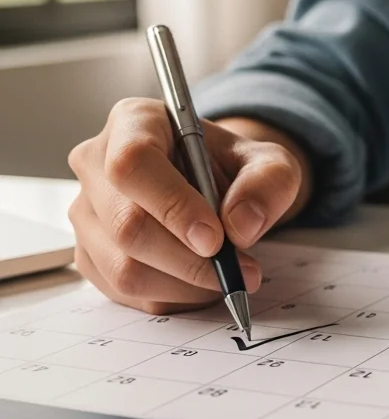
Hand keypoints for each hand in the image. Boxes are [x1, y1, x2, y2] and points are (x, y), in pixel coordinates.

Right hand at [68, 99, 311, 313]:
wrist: (218, 186)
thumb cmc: (235, 167)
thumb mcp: (270, 162)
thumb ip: (268, 183)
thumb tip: (241, 225)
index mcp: (134, 122)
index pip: (134, 163)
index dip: (173, 205)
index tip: (216, 238)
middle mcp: (96, 163)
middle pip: (127, 225)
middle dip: (190, 259)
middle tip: (238, 269)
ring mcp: (87, 213)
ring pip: (123, 267)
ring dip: (184, 284)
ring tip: (227, 276)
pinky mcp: (90, 254)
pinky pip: (124, 292)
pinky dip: (171, 297)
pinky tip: (201, 283)